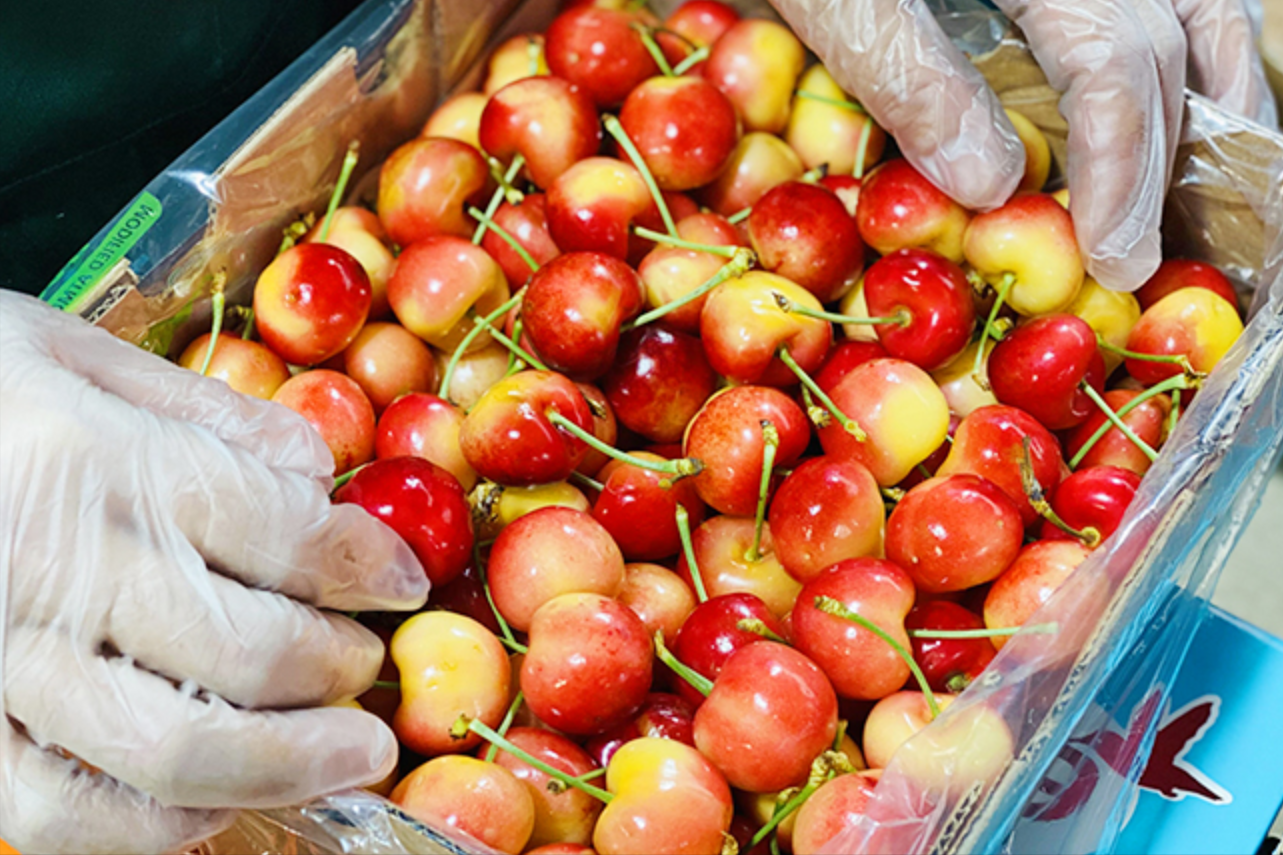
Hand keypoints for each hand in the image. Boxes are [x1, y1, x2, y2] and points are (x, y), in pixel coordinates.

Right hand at [0, 292, 428, 853]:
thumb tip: (319, 469)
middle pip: (248, 649)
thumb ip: (203, 413)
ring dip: (288, 762)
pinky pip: (66, 812)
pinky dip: (162, 825)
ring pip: (173, 750)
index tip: (404, 581)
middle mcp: (48, 570)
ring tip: (350, 753)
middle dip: (338, 668)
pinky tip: (222, 800)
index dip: (365, 564)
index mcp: (91, 459)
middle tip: (370, 667)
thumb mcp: (70, 351)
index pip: (279, 529)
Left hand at [769, 0, 1278, 290]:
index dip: (1122, 165)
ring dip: (1208, 103)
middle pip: (1172, 36)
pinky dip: (1181, 58)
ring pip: (1196, 6)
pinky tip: (1176, 119)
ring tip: (1209, 197)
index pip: (1111, 58)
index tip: (1115, 255)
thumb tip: (991, 184)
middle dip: (1168, 156)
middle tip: (1142, 259)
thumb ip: (905, 73)